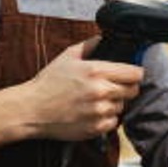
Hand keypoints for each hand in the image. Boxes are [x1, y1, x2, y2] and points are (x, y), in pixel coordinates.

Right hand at [10, 41, 143, 141]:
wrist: (32, 109)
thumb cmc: (48, 83)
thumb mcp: (67, 57)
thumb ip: (89, 45)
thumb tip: (103, 38)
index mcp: (96, 71)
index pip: (135, 73)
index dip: (134, 73)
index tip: (129, 74)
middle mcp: (101, 91)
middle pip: (133, 90)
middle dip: (125, 88)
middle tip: (111, 87)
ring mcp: (99, 111)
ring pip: (122, 106)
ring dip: (114, 103)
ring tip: (96, 100)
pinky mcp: (96, 128)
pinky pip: (113, 122)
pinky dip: (106, 118)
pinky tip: (92, 113)